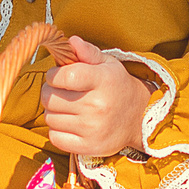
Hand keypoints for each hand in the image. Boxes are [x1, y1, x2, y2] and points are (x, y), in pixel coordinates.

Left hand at [40, 35, 150, 158]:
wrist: (139, 118)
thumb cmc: (117, 87)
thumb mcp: (108, 64)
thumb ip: (87, 52)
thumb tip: (70, 41)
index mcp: (102, 81)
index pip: (64, 77)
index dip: (53, 75)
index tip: (57, 75)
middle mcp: (97, 106)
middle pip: (50, 98)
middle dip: (50, 91)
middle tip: (61, 91)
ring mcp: (92, 129)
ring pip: (49, 117)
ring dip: (53, 111)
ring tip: (68, 107)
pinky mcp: (88, 147)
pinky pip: (54, 137)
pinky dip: (57, 130)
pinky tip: (69, 123)